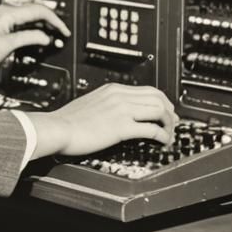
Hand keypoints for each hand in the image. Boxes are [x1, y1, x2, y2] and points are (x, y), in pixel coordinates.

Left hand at [0, 0, 70, 87]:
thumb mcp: (6, 46)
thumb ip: (28, 38)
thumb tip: (45, 37)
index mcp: (7, 13)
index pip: (38, 10)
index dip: (55, 21)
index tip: (64, 32)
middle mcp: (4, 12)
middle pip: (34, 9)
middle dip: (50, 19)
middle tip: (62, 32)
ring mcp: (1, 20)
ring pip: (28, 16)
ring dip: (42, 24)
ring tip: (53, 35)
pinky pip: (21, 24)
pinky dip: (32, 29)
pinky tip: (36, 37)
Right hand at [25, 84, 178, 158]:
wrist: (57, 128)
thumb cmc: (69, 121)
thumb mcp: (91, 103)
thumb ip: (106, 104)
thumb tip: (118, 113)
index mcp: (113, 89)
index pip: (147, 90)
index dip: (162, 101)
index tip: (166, 111)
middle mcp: (120, 96)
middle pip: (158, 97)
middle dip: (170, 111)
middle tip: (173, 123)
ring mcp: (121, 110)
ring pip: (159, 110)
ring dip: (168, 124)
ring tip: (169, 135)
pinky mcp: (121, 127)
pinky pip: (151, 129)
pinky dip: (162, 135)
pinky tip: (163, 142)